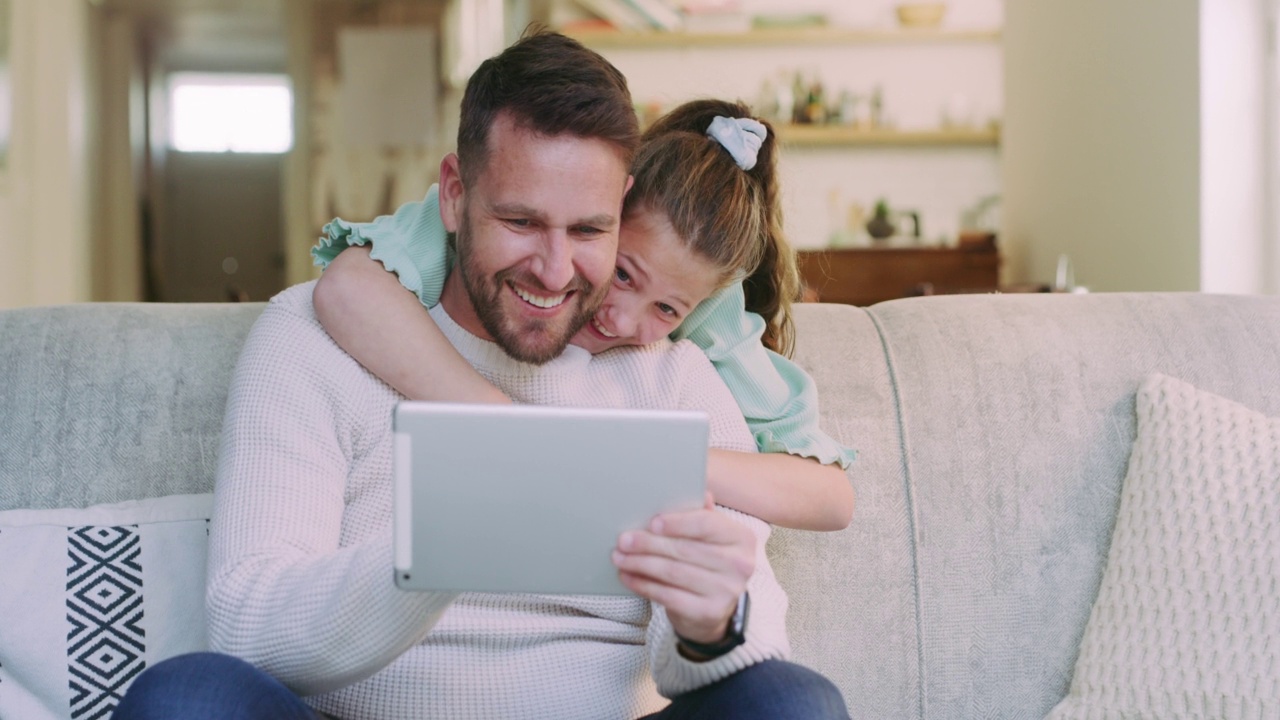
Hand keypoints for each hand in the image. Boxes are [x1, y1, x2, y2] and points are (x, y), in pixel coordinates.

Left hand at [612, 492, 755, 643]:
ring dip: (640, 563)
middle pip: (685, 549)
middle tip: (624, 540)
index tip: (652, 522)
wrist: (715, 609)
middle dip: (648, 544)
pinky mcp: (709, 613)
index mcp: (741, 538)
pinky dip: (643, 585)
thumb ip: (702, 515)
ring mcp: (726, 591)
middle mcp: (740, 565)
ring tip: (619, 557)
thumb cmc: (708, 564)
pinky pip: (668, 596)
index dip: (678, 523)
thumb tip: (700, 492)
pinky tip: (628, 577)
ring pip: (673, 572)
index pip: (707, 524)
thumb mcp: (711, 538)